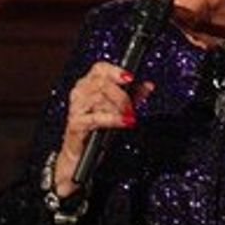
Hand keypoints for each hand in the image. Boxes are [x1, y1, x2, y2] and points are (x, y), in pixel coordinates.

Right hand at [54, 62, 152, 194]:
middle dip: (121, 94)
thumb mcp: (119, 109)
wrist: (81, 156)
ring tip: (130, 115)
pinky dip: (112, 119)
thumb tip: (148, 84)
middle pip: (101, 83)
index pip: (99, 68)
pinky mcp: (75, 125)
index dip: (115, 70)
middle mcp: (79, 93)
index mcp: (88, 85)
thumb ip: (133, 95)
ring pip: (97, 97)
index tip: (130, 78)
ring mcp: (76, 108)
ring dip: (118, 106)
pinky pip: (94, 118)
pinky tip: (125, 121)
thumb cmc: (98, 128)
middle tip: (133, 106)